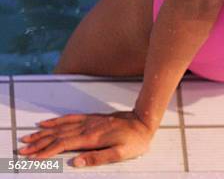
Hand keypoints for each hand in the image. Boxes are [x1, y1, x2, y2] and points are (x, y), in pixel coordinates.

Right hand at [18, 110, 154, 167]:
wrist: (144, 120)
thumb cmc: (134, 140)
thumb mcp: (121, 153)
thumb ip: (98, 158)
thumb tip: (76, 162)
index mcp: (92, 138)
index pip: (64, 145)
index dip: (47, 151)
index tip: (32, 156)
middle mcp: (87, 128)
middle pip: (58, 135)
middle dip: (39, 143)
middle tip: (22, 149)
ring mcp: (89, 121)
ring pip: (61, 126)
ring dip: (43, 132)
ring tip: (28, 136)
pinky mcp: (92, 118)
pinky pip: (70, 118)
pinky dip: (56, 121)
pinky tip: (47, 123)